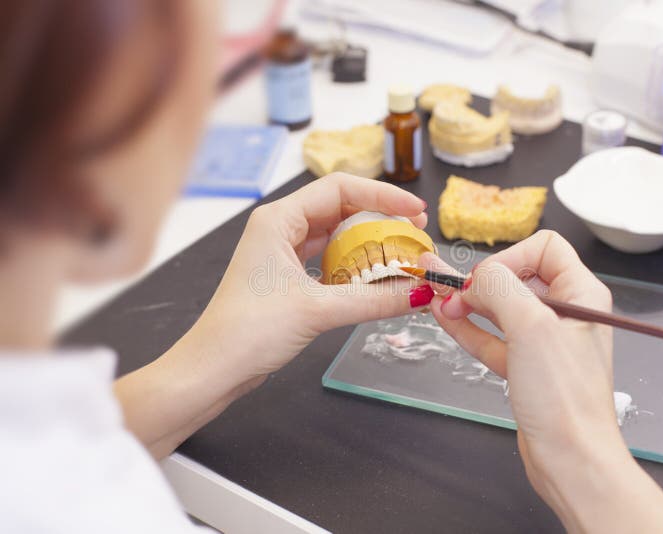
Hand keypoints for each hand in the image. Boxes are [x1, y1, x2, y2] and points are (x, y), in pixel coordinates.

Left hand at [194, 172, 432, 377]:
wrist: (213, 369)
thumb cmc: (247, 331)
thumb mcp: (317, 310)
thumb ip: (374, 300)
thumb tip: (419, 292)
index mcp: (278, 219)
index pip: (339, 188)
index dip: (382, 195)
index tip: (415, 211)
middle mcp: (279, 229)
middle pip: (340, 209)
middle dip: (380, 220)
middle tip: (415, 234)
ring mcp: (282, 253)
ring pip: (336, 237)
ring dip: (368, 245)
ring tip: (401, 255)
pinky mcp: (287, 278)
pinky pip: (329, 261)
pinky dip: (354, 268)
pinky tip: (376, 279)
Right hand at [422, 231, 619, 481]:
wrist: (571, 458)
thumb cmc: (564, 396)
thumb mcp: (531, 326)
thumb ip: (500, 288)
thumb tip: (475, 278)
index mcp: (581, 293)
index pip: (544, 248)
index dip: (510, 257)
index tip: (485, 280)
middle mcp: (566, 313)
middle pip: (517, 277)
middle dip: (481, 281)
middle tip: (449, 290)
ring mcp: (545, 342)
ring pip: (501, 309)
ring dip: (469, 303)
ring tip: (438, 301)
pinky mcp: (527, 369)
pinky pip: (494, 338)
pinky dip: (469, 329)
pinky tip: (446, 320)